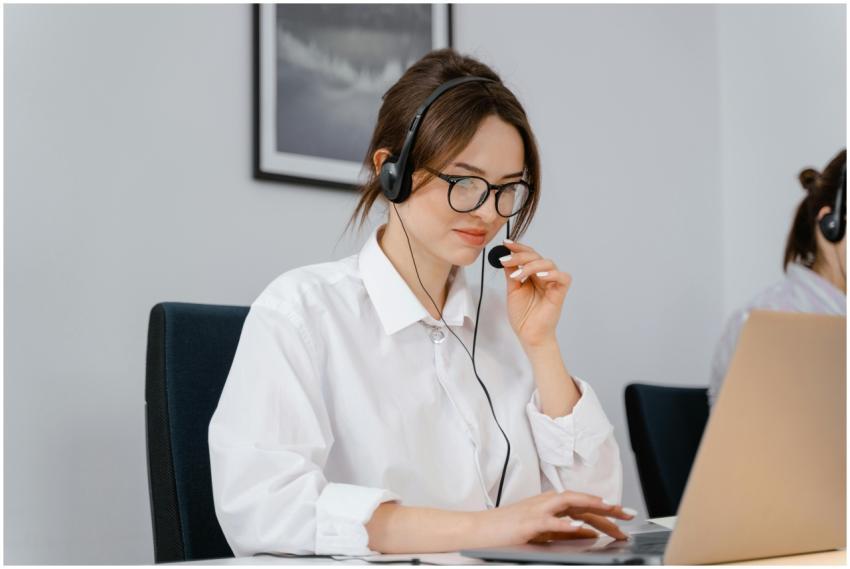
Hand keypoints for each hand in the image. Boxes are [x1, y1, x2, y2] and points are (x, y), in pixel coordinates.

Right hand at [472, 490, 632, 547]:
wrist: (478, 529)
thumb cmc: (506, 529)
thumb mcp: (540, 530)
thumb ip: (563, 530)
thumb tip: (587, 533)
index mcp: (549, 504)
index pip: (583, 503)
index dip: (605, 508)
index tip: (624, 514)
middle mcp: (546, 502)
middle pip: (582, 501)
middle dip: (607, 508)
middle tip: (627, 514)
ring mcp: (537, 511)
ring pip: (570, 503)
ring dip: (592, 507)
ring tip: (611, 511)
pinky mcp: (528, 522)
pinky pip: (550, 522)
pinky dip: (566, 524)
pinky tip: (580, 528)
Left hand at [499, 240, 571, 348]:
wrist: (528, 334)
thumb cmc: (523, 315)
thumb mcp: (512, 290)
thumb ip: (511, 273)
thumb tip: (505, 256)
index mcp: (533, 274)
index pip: (528, 255)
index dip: (518, 248)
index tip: (506, 243)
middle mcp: (544, 276)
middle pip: (536, 256)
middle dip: (520, 256)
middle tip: (506, 261)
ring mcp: (553, 283)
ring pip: (547, 263)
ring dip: (530, 266)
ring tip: (518, 277)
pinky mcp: (560, 292)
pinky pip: (562, 277)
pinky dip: (552, 274)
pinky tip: (540, 276)